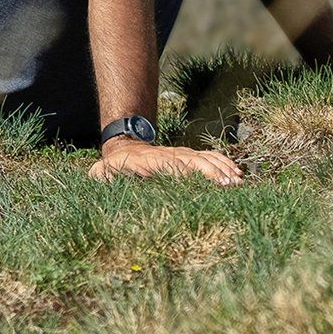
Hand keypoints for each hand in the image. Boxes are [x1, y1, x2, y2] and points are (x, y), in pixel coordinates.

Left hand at [90, 138, 240, 185]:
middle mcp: (170, 156)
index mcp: (151, 162)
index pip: (174, 167)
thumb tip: (94, 174)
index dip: (190, 174)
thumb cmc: (115, 166)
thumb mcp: (104, 170)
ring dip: (222, 169)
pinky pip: (208, 157)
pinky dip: (222, 163)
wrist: (125, 148)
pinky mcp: (188, 156)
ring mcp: (181, 154)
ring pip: (205, 158)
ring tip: (238, 181)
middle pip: (195, 162)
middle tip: (230, 186)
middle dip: (213, 173)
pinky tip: (236, 173)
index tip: (204, 182)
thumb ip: (100, 173)